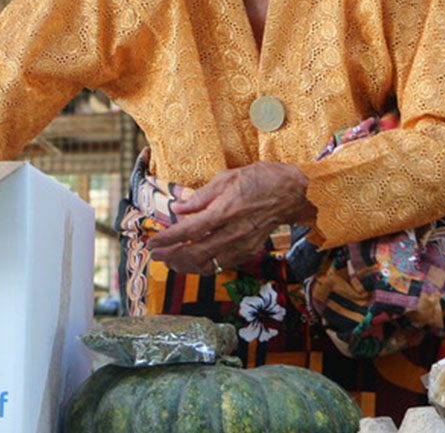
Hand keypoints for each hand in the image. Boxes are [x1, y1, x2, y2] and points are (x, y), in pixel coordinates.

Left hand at [146, 161, 315, 274]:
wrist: (293, 193)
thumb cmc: (261, 179)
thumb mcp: (227, 178)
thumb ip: (201, 196)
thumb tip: (178, 207)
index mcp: (225, 211)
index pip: (189, 230)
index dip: (168, 239)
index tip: (152, 242)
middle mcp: (233, 232)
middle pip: (196, 254)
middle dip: (171, 257)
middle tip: (156, 255)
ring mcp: (242, 244)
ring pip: (209, 265)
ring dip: (186, 266)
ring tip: (171, 261)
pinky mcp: (249, 251)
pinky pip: (222, 264)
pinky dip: (205, 265)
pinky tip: (195, 260)